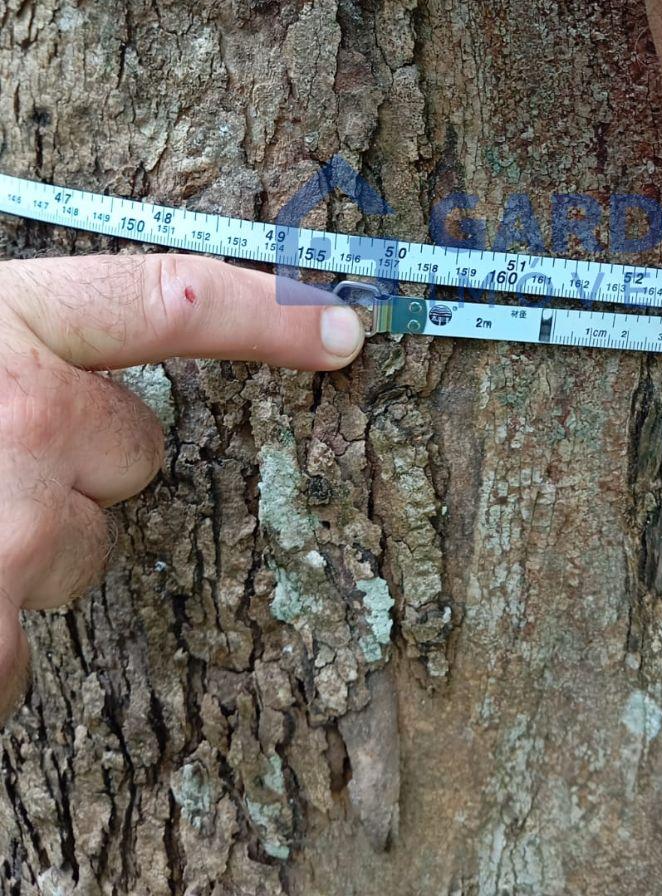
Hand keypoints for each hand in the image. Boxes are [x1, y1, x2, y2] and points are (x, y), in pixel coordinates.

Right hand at [0, 253, 363, 721]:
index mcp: (10, 322)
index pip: (175, 299)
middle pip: (137, 449)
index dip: (269, 314)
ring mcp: (14, 526)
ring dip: (25, 549)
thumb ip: (27, 339)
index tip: (342, 328)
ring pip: (82, 547)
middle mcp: (29, 416)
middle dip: (81, 463)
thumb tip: (97, 358)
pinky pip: (21, 648)